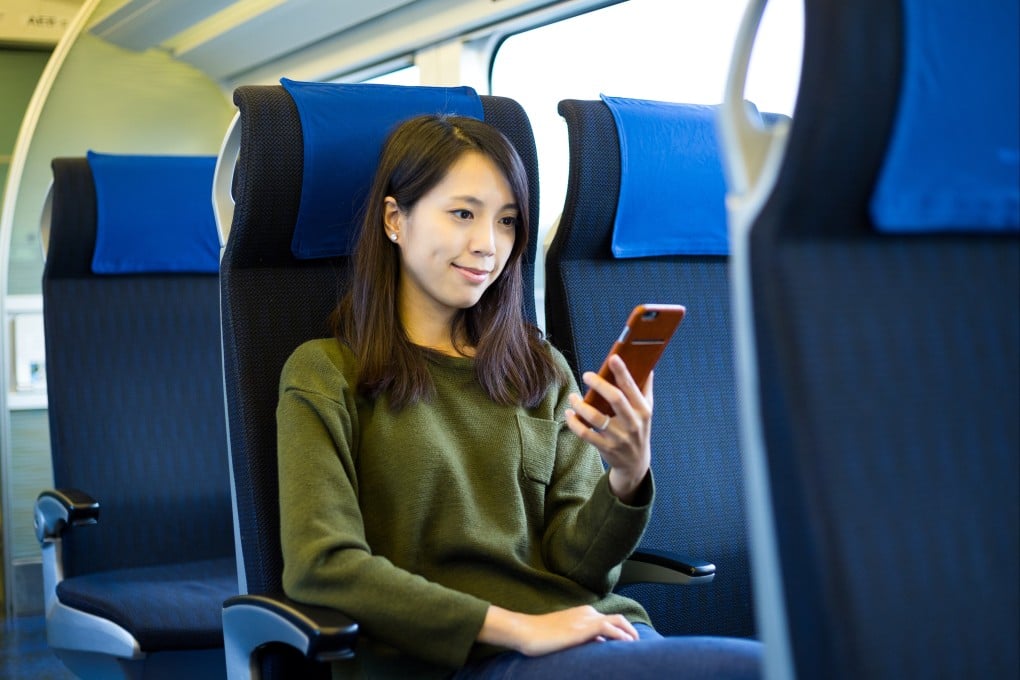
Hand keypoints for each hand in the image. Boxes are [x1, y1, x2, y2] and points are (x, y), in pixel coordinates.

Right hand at [479, 605, 637, 655]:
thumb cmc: (540, 636)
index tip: (628, 642)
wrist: (525, 631)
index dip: (621, 629)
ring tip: (636, 646)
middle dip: (630, 630)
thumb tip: (595, 644)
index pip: (608, 619)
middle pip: (617, 618)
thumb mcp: (564, 635)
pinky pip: (610, 629)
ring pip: (618, 621)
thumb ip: (579, 637)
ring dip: (630, 633)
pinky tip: (626, 645)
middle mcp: (586, 612)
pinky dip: (622, 636)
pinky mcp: (583, 628)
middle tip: (636, 644)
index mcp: (582, 613)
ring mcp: (585, 619)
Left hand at [565, 355, 652, 503]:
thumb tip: (647, 366)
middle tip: (586, 375)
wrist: (635, 463)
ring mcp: (618, 437)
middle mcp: (632, 424)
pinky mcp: (605, 448)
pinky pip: (585, 434)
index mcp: (643, 411)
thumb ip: (645, 389)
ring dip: (580, 405)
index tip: (613, 358)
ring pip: (596, 417)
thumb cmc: (638, 429)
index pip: (632, 387)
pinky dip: (574, 422)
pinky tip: (569, 413)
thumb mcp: (646, 411)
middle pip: (615, 399)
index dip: (622, 372)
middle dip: (599, 384)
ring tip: (573, 397)